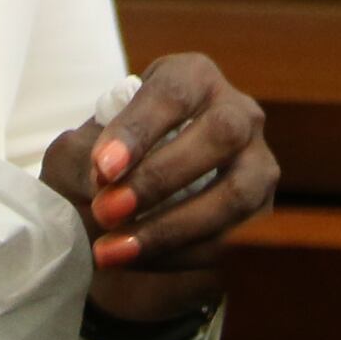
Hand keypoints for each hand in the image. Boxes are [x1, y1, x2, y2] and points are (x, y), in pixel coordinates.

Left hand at [38, 53, 277, 324]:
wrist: (127, 211)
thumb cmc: (105, 167)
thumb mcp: (79, 152)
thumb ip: (83, 158)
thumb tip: (103, 182)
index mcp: (193, 78)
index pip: (173, 93)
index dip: (138, 129)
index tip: (102, 169)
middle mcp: (237, 113)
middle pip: (221, 134)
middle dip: (160, 177)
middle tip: (106, 211)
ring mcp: (258, 164)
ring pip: (236, 193)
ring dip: (172, 227)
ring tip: (113, 250)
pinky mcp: (261, 215)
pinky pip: (233, 239)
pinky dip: (180, 256)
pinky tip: (135, 261)